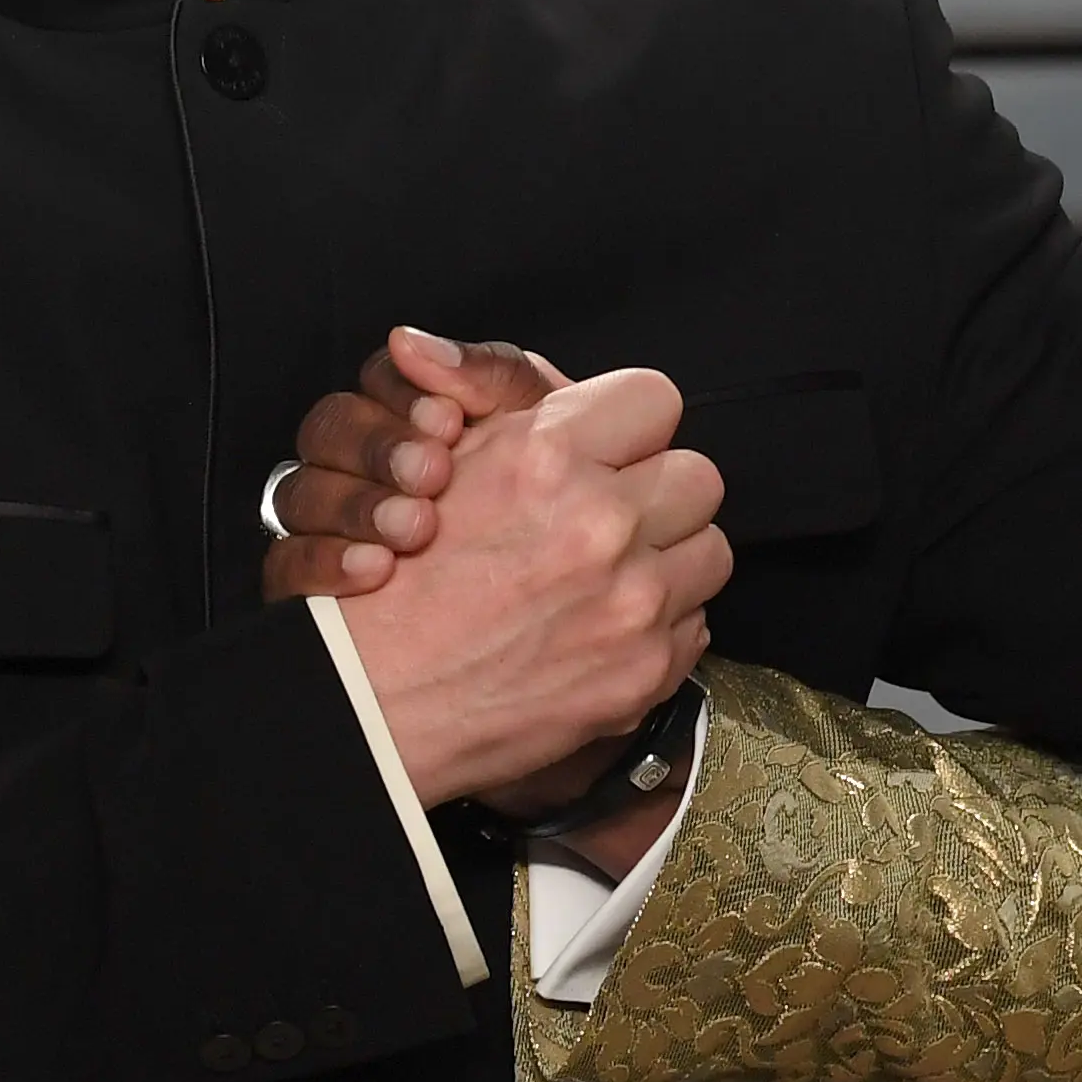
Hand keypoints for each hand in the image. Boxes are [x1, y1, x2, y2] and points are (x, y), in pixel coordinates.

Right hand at [259, 328, 556, 601]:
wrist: (568, 598)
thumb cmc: (557, 505)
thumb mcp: (543, 433)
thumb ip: (492, 376)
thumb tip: (411, 341)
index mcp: (411, 417)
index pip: (379, 379)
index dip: (402, 392)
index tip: (448, 420)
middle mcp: (358, 463)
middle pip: (328, 428)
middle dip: (379, 447)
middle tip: (432, 475)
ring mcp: (326, 522)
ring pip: (298, 491)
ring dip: (355, 504)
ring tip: (413, 530)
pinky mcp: (308, 584)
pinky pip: (286, 564)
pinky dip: (326, 561)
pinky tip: (375, 569)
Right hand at [334, 365, 731, 808]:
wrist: (372, 707)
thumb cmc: (394, 586)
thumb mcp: (443, 462)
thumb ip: (508, 403)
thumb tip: (554, 375)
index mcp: (549, 457)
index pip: (654, 399)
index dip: (626, 424)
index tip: (609, 448)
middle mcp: (602, 525)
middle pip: (697, 475)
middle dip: (655, 490)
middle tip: (609, 515)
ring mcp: (634, 603)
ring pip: (709, 549)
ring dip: (669, 557)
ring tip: (610, 573)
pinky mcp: (645, 671)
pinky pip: (695, 623)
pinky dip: (659, 624)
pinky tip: (600, 626)